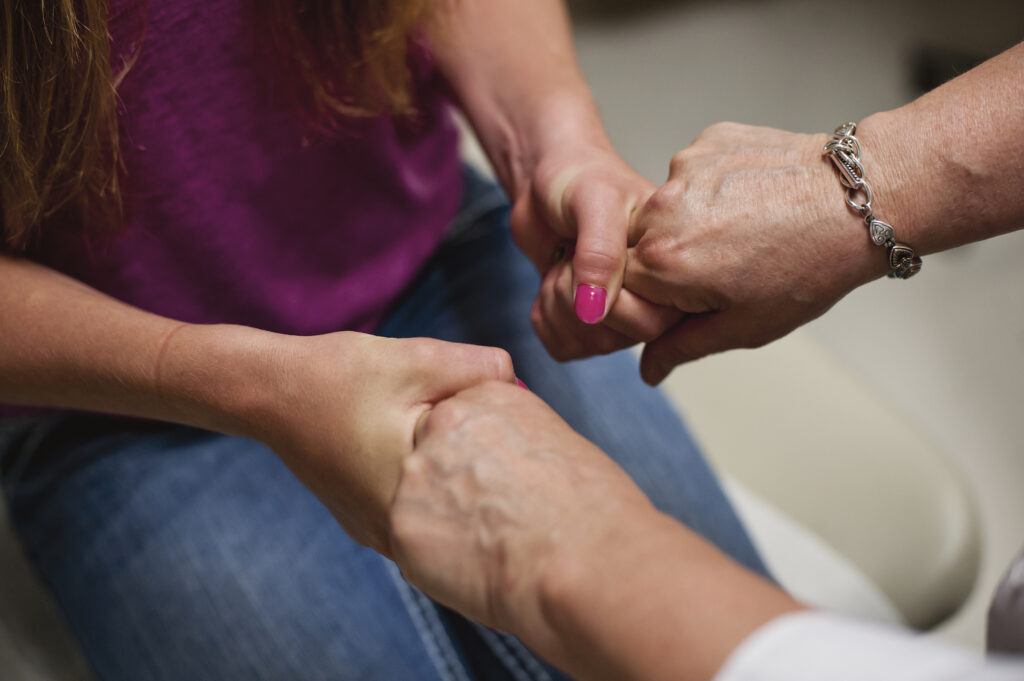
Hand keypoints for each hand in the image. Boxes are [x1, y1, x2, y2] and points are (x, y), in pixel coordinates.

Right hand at [252, 332, 515, 554]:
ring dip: (456, 488)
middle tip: (517, 448)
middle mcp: (391, 532)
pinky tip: (437, 463)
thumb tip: (519, 378)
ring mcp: (373, 532)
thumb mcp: (418, 358)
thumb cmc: (339, 374)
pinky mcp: (362, 522)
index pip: (489, 500)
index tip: (533, 443)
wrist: (267, 390)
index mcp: (410, 501)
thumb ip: (479, 367)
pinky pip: (413, 514)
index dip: (517, 468)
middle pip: (466, 516)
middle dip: (490, 481)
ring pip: (438, 518)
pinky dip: (429, 492)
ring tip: (479, 453)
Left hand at [389, 381, 656, 645]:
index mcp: (484, 397)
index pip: (460, 421)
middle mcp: (440, 425)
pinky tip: (476, 568)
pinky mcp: (401, 524)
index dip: (478, 459)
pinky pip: (413, 544)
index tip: (499, 483)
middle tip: (491, 519)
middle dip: (452, 487)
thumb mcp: (557, 443)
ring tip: (489, 546)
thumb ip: (511, 442)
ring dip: (443, 524)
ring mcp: (415, 475)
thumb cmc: (591, 508)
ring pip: (417, 502)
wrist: (580, 558)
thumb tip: (502, 465)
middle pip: (431, 456)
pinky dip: (437, 562)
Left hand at [510, 142, 682, 359]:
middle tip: (571, 256)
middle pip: (616, 340)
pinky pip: (563, 347)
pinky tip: (554, 281)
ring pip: (585, 345)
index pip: (651, 322)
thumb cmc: (581, 175)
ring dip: (556, 303)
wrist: (546, 181)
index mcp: (674, 268)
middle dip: (575, 298)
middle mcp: (655, 298)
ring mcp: (621, 315)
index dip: (608, 296)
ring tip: (566, 261)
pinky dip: (544, 316)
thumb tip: (596, 309)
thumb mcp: (595, 199)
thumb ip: (601, 251)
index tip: (588, 253)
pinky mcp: (588, 323)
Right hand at [627, 122, 889, 384]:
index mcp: (662, 263)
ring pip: (664, 207)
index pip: (624, 288)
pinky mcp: (707, 140)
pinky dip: (713, 188)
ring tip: (745, 230)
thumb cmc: (810, 266)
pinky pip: (691, 173)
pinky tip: (752, 200)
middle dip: (668, 259)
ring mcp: (684, 169)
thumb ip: (682, 347)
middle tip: (725, 265)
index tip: (692, 298)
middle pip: (637, 244)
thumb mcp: (744, 326)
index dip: (656, 298)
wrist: (863, 200)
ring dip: (690, 221)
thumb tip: (648, 369)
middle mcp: (662, 209)